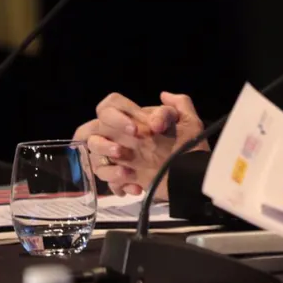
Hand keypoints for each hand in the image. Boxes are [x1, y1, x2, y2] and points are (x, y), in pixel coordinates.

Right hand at [72, 92, 207, 198]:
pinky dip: (118, 184)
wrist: (194, 175)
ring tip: (128, 172)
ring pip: (93, 158)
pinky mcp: (122, 177)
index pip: (109, 106)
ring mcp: (119, 157)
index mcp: (134, 120)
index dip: (116, 115)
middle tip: (122, 151)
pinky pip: (106, 180)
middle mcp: (121, 136)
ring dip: (107, 165)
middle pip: (88, 131)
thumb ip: (178, 105)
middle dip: (101, 141)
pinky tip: (137, 187)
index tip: (136, 128)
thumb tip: (163, 95)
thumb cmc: (191, 146)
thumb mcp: (189, 122)